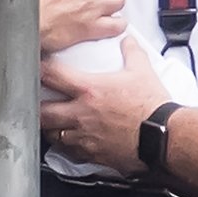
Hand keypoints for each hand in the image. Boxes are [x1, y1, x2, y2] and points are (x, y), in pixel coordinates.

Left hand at [40, 36, 169, 171]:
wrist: (161, 136)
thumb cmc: (151, 107)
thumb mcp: (142, 72)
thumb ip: (131, 53)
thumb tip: (128, 42)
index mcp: (89, 90)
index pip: (52, 75)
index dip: (39, 69)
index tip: (36, 68)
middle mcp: (81, 114)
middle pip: (42, 111)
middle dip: (36, 106)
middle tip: (38, 101)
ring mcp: (84, 136)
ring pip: (51, 134)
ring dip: (49, 127)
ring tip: (53, 122)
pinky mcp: (91, 154)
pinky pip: (68, 152)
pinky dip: (65, 146)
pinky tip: (70, 140)